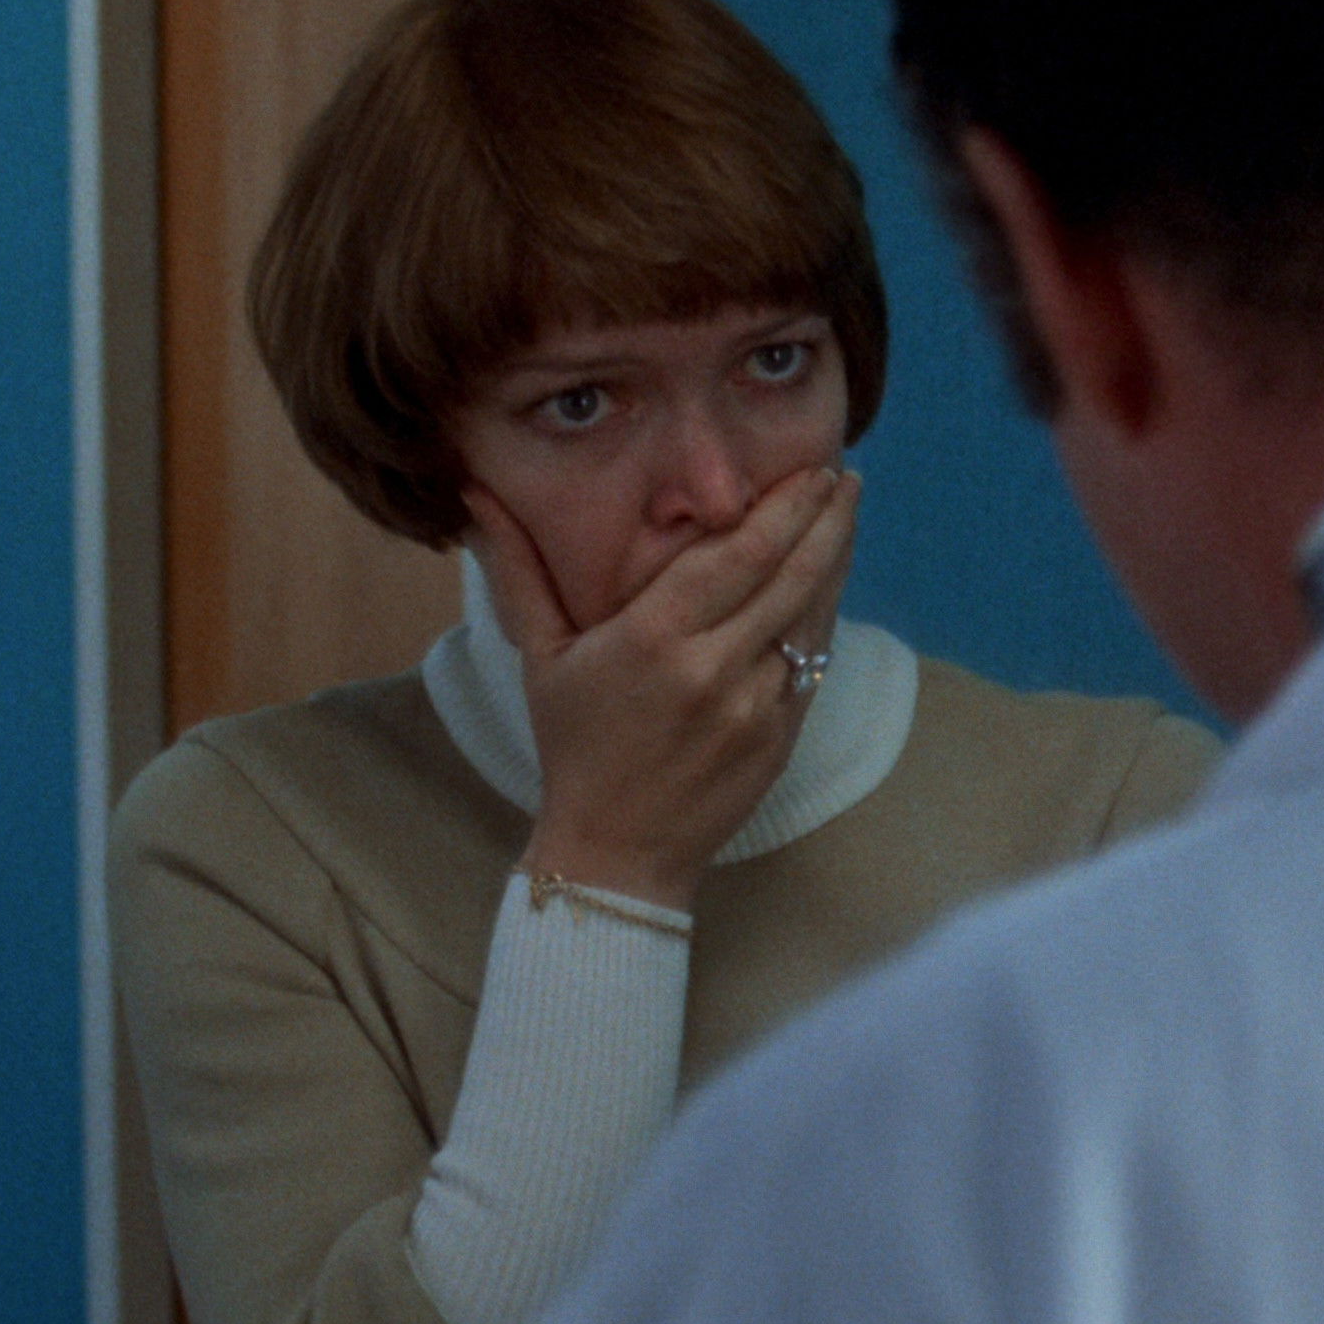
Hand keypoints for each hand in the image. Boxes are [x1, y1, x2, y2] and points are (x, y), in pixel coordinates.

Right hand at [462, 467, 860, 909]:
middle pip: (788, 575)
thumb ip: (517, 570)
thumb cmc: (574, 746)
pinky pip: (814, 662)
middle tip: (847, 475)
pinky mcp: (782, 736)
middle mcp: (712, 667)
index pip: (736, 555)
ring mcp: (755, 705)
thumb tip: (475, 496)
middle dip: (825, 520)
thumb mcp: (540, 656)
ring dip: (837, 561)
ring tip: (849, 513)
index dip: (783, 509)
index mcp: (653, 639)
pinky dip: (826, 617)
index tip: (810, 471)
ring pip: (812, 616)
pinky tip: (832, 582)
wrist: (617, 852)